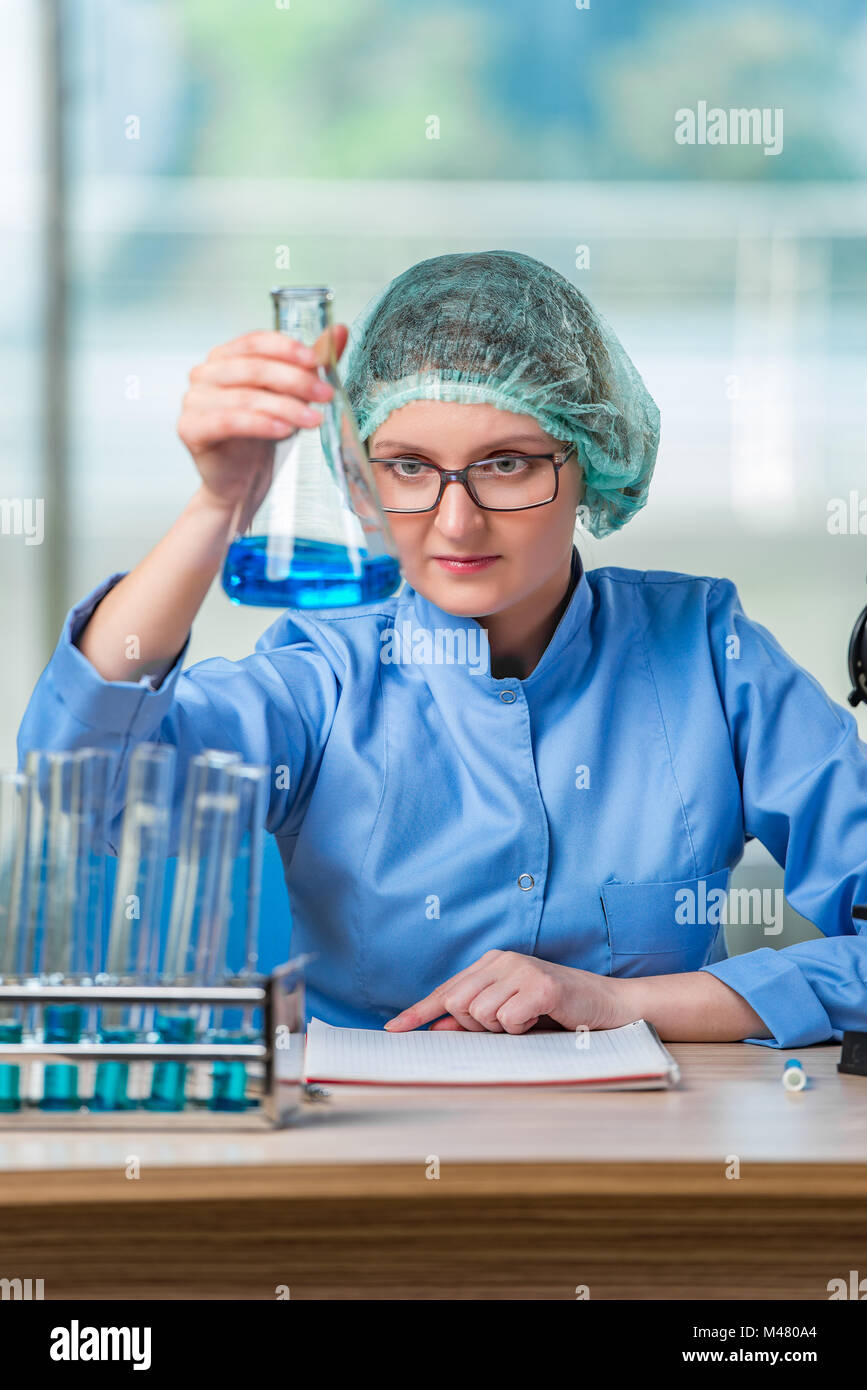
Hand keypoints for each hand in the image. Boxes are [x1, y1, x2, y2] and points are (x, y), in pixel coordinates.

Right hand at [177, 323, 347, 525]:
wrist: (239, 482)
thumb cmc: (261, 436)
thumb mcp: (289, 396)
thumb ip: (310, 365)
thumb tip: (339, 332)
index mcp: (224, 357)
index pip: (255, 341)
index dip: (286, 348)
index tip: (316, 361)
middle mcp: (204, 374)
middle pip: (254, 368)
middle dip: (295, 381)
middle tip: (325, 395)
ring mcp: (194, 400)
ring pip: (246, 397)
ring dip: (286, 406)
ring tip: (314, 419)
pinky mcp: (190, 428)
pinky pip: (229, 421)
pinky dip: (261, 424)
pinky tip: (284, 431)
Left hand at [384, 950, 629, 1034]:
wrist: (611, 1008)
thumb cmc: (559, 1014)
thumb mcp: (512, 1019)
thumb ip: (476, 1022)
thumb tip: (438, 1030)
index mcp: (492, 963)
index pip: (447, 990)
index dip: (419, 1012)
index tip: (393, 1030)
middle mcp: (503, 959)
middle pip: (457, 1004)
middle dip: (476, 1026)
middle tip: (511, 1025)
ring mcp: (522, 969)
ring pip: (480, 1014)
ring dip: (503, 1029)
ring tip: (530, 1021)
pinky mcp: (541, 984)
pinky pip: (507, 1019)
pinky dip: (522, 1029)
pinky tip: (541, 1019)